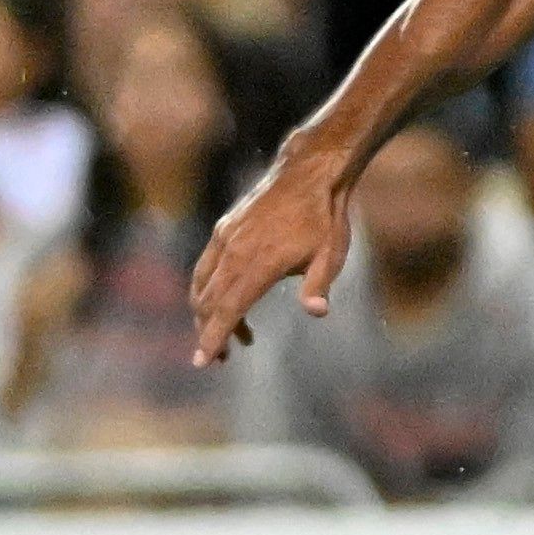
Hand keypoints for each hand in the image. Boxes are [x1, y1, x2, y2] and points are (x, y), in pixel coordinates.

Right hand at [188, 140, 353, 361]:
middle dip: (208, 333)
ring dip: (206, 313)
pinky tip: (223, 301)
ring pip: (201, 285)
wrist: (309, 173)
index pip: (228, 309)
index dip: (213, 337)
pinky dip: (206, 290)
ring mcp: (225, 239)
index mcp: (259, 263)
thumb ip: (319, 284)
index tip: (202, 362)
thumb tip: (317, 312)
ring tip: (229, 335)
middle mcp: (234, 251)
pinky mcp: (223, 229)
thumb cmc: (325, 217)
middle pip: (208, 302)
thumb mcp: (332, 253)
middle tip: (221, 359)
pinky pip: (205, 267)